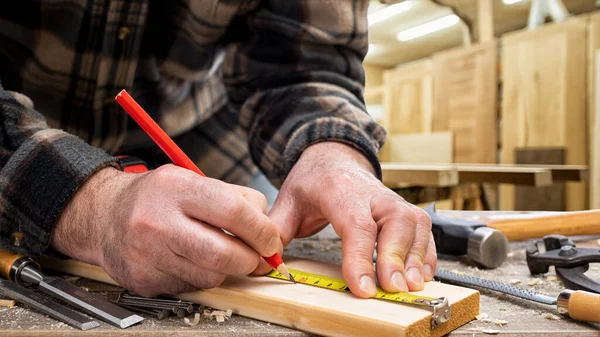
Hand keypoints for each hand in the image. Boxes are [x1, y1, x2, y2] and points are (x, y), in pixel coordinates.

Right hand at [51, 164, 280, 296]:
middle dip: (251, 260)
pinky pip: (190, 287)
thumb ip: (234, 198)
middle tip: (257, 257)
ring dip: (227, 270)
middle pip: (223, 253)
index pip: (234, 212)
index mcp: (176, 189)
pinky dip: (201, 277)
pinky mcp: (143, 280)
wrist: (103, 215)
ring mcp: (147, 254)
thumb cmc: (156, 197)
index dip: (262, 231)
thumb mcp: (192, 180)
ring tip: (221, 254)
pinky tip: (193, 261)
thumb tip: (268, 227)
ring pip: (210, 276)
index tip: (271, 240)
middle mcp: (158, 221)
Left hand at [256, 142, 435, 297]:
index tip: (363, 288)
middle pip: (394, 222)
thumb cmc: (313, 182)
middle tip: (393, 288)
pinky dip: (427, 252)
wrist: (334, 158)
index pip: (355, 224)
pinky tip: (422, 273)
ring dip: (416, 256)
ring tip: (411, 285)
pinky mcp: (404, 209)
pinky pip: (424, 229)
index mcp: (340, 191)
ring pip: (414, 223)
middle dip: (396, 256)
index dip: (360, 257)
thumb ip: (277, 229)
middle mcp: (372, 194)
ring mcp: (392, 200)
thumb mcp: (288, 201)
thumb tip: (267, 260)